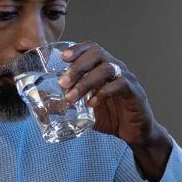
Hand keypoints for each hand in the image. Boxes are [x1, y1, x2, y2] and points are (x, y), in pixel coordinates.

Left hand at [57, 42, 172, 181]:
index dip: (78, 49)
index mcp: (104, 68)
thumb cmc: (112, 117)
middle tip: (63, 83)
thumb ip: (69, 104)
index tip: (63, 57)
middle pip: (98, 54)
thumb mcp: (86, 110)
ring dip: (86, 81)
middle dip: (78, 66)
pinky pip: (120, 85)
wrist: (136, 133)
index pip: (92, 49)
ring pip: (107, 68)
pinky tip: (92, 103)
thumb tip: (46, 105)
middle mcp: (117, 68)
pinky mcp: (135, 92)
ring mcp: (127, 79)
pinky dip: (103, 92)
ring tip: (72, 97)